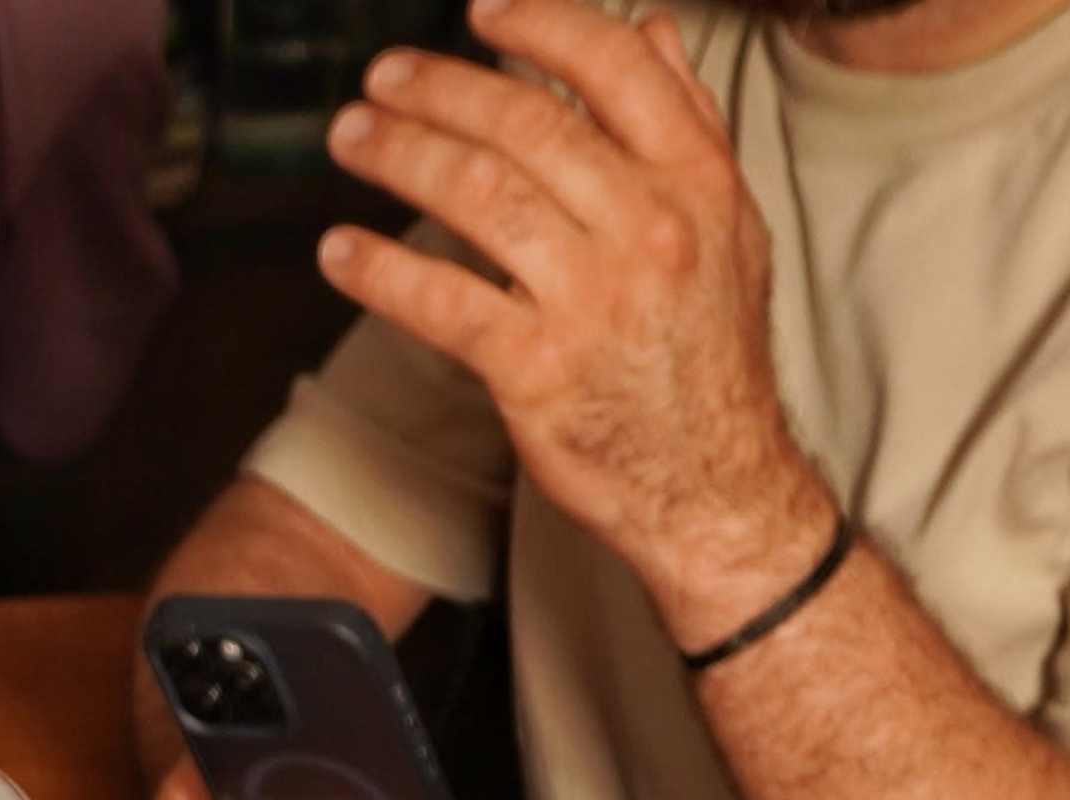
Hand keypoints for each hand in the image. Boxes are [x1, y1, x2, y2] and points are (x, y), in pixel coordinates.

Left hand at [316, 0, 836, 654]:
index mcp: (695, 180)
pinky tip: (338, 251)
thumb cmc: (710, 354)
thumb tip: (650, 31)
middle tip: (383, 78)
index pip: (613, 67)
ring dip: (401, 157)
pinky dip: (380, 271)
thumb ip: (687, 125)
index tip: (480, 13)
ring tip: (351, 138)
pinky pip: (442, 303)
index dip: (538, 26)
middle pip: (527, 124)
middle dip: (442, 90)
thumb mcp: (731, 225)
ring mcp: (589, 299)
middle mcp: (645, 226)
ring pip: (478, 196)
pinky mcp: (535, 370)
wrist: (713, 483)